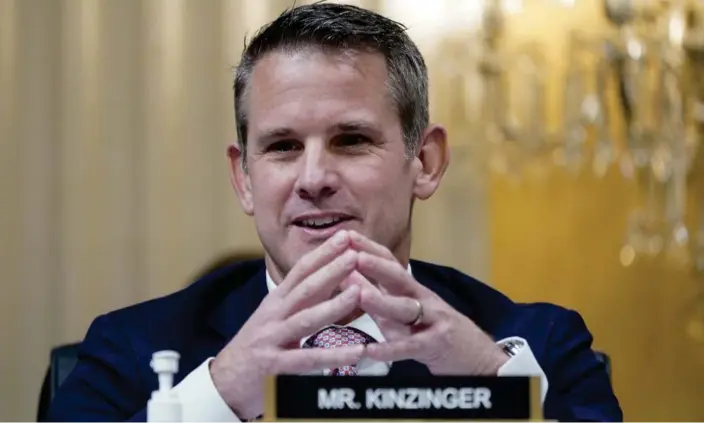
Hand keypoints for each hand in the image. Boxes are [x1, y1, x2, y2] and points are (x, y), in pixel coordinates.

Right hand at [210, 230, 363, 418]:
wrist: (224, 380)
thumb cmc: (257, 345)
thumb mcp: (276, 316)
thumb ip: (300, 300)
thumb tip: (330, 279)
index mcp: (277, 301)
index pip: (301, 270)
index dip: (323, 253)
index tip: (345, 237)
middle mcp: (274, 314)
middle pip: (305, 288)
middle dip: (331, 269)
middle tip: (355, 253)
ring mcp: (272, 338)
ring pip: (306, 319)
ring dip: (333, 305)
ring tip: (359, 293)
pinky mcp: (273, 365)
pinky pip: (307, 360)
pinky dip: (332, 356)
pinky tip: (355, 352)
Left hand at [348, 231, 508, 375]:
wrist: (476, 357)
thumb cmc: (434, 330)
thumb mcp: (403, 311)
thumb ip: (377, 295)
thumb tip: (346, 275)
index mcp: (411, 289)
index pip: (390, 262)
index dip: (369, 248)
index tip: (346, 235)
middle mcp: (422, 299)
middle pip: (399, 277)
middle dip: (375, 264)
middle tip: (353, 254)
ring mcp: (432, 320)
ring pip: (405, 309)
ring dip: (382, 301)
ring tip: (360, 295)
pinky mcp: (435, 346)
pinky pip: (410, 347)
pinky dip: (390, 349)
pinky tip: (371, 351)